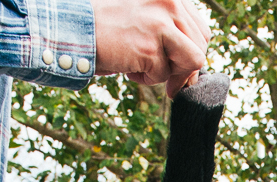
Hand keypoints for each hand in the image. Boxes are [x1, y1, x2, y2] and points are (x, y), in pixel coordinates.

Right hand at [91, 0, 207, 91]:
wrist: (76, 30)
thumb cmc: (109, 27)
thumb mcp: (148, 19)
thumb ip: (173, 33)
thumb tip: (197, 69)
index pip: (200, 29)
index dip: (191, 52)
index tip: (176, 66)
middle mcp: (170, 2)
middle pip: (200, 46)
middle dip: (183, 67)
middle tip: (161, 74)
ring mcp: (161, 23)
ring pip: (192, 60)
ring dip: (168, 72)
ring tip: (142, 66)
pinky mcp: (150, 46)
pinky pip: (164, 74)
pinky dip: (147, 79)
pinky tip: (128, 67)